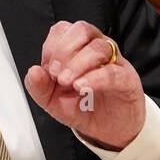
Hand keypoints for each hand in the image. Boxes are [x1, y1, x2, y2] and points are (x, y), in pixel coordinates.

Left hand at [24, 20, 144, 150]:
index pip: (63, 30)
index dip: (52, 47)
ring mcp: (114, 62)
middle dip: (64, 50)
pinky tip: (82, 87)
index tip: (47, 70)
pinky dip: (94, 78)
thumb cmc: (83, 108)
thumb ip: (39, 87)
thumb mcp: (53, 101)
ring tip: (69, 83)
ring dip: (78, 64)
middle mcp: (96, 49)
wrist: (109, 130)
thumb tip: (32, 72)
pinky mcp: (127, 79)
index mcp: (76, 49)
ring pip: (98, 47)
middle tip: (56, 74)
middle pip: (82, 30)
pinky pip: (113, 71)